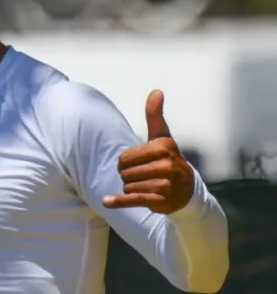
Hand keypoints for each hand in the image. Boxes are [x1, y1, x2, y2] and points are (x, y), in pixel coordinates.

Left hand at [101, 89, 194, 213]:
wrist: (186, 190)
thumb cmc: (168, 159)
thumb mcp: (162, 137)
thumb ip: (155, 116)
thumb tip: (156, 91)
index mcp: (164, 147)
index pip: (125, 157)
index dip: (126, 162)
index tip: (138, 163)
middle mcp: (167, 165)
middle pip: (124, 172)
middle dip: (128, 175)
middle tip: (142, 176)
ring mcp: (165, 184)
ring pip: (127, 186)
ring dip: (131, 187)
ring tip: (146, 186)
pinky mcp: (160, 200)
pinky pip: (132, 199)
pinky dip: (118, 202)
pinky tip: (107, 201)